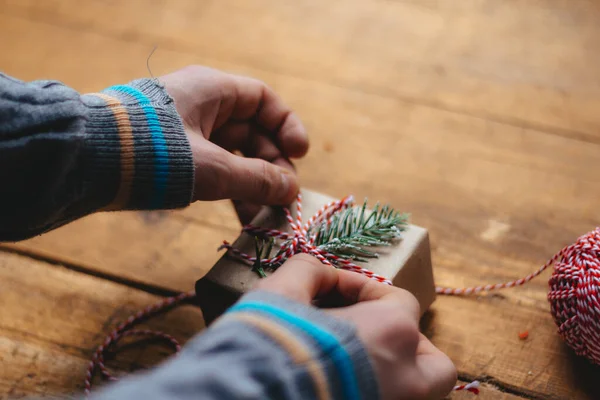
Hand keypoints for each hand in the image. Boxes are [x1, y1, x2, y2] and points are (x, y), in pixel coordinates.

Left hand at [159, 66, 308, 223]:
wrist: (88, 163)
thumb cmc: (155, 154)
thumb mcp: (213, 169)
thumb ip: (256, 179)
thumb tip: (291, 191)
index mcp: (212, 91)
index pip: (263, 100)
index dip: (287, 126)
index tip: (301, 154)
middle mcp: (202, 107)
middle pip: (252, 132)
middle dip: (271, 166)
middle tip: (284, 197)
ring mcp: (187, 133)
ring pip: (233, 156)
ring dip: (253, 185)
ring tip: (266, 216)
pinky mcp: (174, 157)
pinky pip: (214, 170)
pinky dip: (230, 191)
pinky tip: (243, 218)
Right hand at [255, 254, 456, 399]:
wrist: (246, 394)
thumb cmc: (272, 338)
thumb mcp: (284, 290)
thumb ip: (309, 270)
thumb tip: (317, 271)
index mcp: (392, 332)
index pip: (399, 302)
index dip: (365, 290)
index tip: (332, 289)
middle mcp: (405, 378)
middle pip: (434, 364)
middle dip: (411, 348)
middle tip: (374, 338)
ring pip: (421, 395)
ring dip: (403, 377)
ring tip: (365, 366)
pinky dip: (380, 393)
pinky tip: (344, 386)